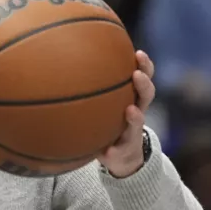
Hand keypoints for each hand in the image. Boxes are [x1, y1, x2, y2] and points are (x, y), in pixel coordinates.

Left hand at [98, 50, 155, 177]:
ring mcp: (131, 133)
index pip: (143, 77)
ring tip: (130, 111)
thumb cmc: (108, 120)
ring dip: (136, 118)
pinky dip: (113, 151)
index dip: (144, 66)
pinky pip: (118, 152)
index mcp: (132, 97)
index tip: (138, 53)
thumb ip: (91, 83)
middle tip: (137, 74)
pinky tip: (107, 151)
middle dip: (144, 84)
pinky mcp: (122, 153)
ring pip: (138, 124)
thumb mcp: (103, 103)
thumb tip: (63, 55)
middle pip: (147, 96)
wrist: (121, 156)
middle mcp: (136, 112)